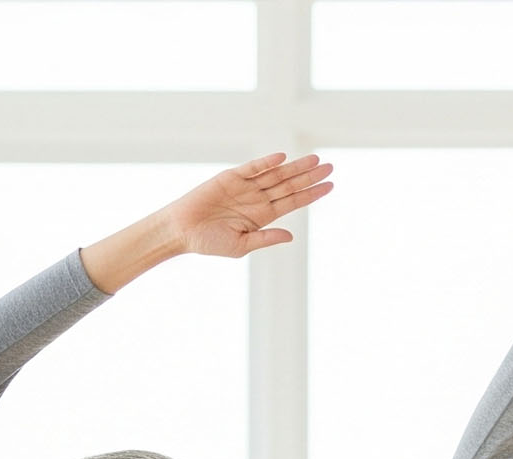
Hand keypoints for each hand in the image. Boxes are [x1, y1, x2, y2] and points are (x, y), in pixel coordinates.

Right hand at [161, 153, 334, 258]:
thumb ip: (265, 239)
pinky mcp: (229, 177)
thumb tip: (290, 237)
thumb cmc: (209, 242)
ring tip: (315, 160)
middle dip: (310, 176)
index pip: (293, 202)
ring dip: (295, 167)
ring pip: (275, 174)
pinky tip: (281, 158)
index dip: (311, 194)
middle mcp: (257, 199)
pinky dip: (265, 163)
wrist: (182, 231)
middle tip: (330, 167)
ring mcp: (245, 187)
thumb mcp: (241, 246)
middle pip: (289, 185)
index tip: (330, 186)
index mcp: (263, 216)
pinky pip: (251, 169)